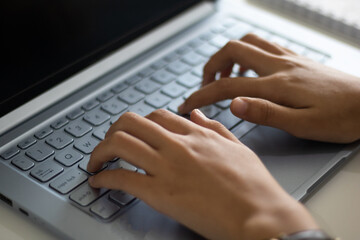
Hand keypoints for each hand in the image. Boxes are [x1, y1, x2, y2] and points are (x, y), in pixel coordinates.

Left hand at [88, 109, 316, 239]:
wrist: (261, 215)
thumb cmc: (254, 186)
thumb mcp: (238, 147)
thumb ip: (214, 128)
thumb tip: (195, 115)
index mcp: (196, 135)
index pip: (157, 116)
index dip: (139, 123)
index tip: (132, 134)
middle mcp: (178, 145)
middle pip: (131, 122)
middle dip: (111, 131)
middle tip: (107, 145)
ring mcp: (168, 168)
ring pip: (120, 144)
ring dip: (100, 152)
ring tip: (95, 162)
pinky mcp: (161, 194)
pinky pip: (122, 178)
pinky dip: (104, 178)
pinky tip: (100, 183)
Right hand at [178, 33, 359, 142]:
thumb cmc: (342, 118)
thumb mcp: (303, 125)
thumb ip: (266, 113)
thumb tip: (233, 104)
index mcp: (277, 85)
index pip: (227, 86)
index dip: (201, 95)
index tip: (185, 104)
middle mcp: (279, 65)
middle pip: (233, 50)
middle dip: (210, 66)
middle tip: (204, 85)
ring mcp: (288, 59)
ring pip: (248, 42)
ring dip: (228, 55)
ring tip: (224, 76)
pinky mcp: (297, 59)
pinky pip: (265, 46)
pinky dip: (248, 54)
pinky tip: (250, 71)